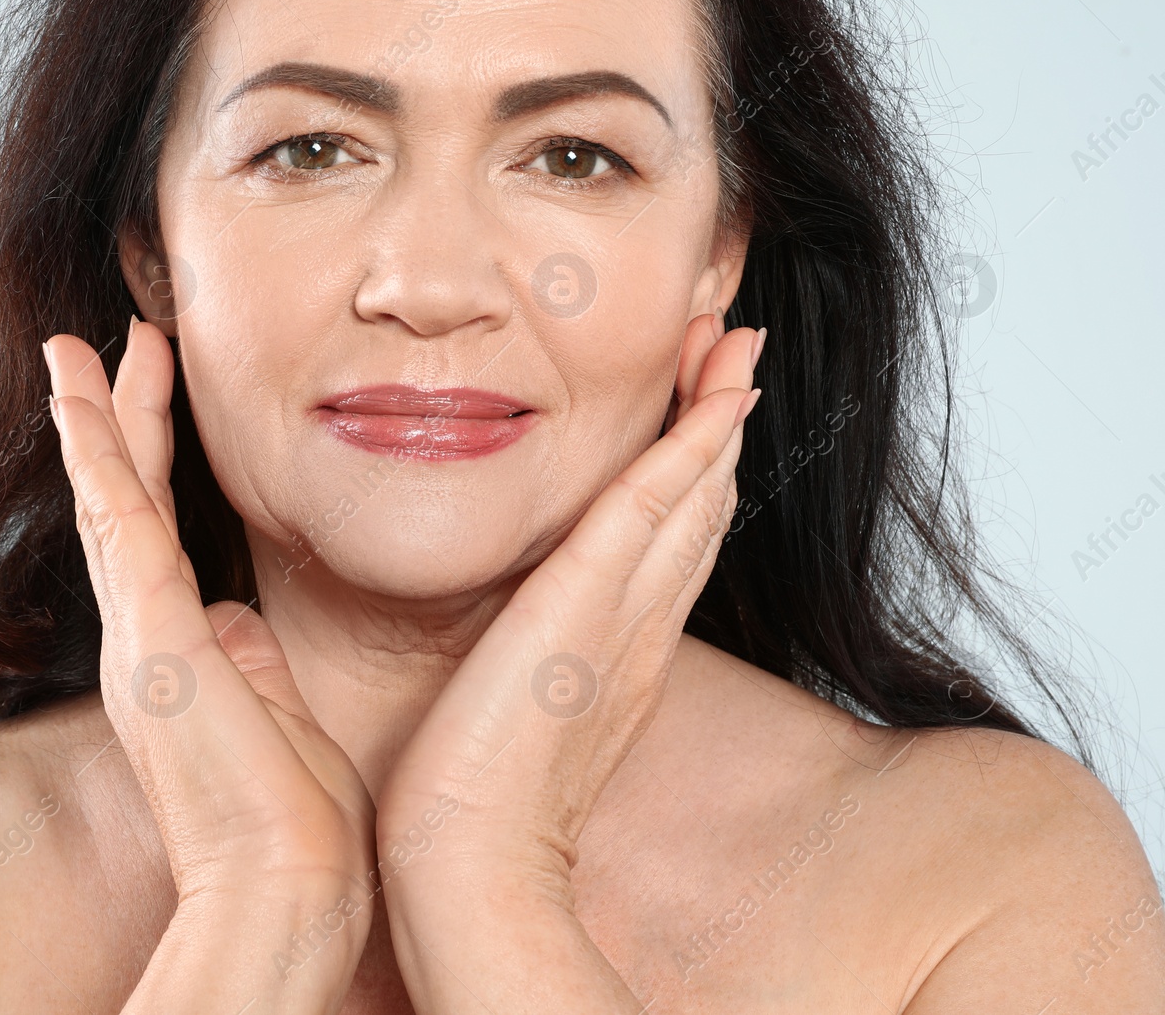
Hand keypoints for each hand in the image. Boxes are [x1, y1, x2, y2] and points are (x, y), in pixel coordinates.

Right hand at [45, 324, 373, 1011]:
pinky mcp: (151, 633)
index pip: (163, 538)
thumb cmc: (300, 825)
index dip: (156, 465)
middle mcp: (145, 643)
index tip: (156, 400)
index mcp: (180, 660)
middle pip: (126, 507)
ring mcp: (141, 636)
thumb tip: (246, 624)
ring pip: (110, 500)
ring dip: (97, 418)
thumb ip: (255, 664)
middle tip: (109, 350)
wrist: (290, 889)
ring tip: (78, 350)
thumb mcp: (283, 719)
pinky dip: (94, 451)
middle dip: (119, 422)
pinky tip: (76, 395)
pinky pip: (116, 518)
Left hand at [375, 315, 762, 1010]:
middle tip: (734, 350)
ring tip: (735, 343)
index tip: (696, 410)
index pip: (666, 545)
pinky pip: (654, 507)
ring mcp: (622, 614)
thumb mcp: (505, 715)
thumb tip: (492, 642)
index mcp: (617, 652)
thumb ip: (512, 666)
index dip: (691, 472)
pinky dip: (693, 447)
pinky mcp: (587, 606)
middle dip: (719, 426)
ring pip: (691, 494)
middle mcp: (638, 627)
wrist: (470, 862)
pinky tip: (717, 396)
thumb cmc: (470, 804)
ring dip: (718, 414)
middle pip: (697, 509)